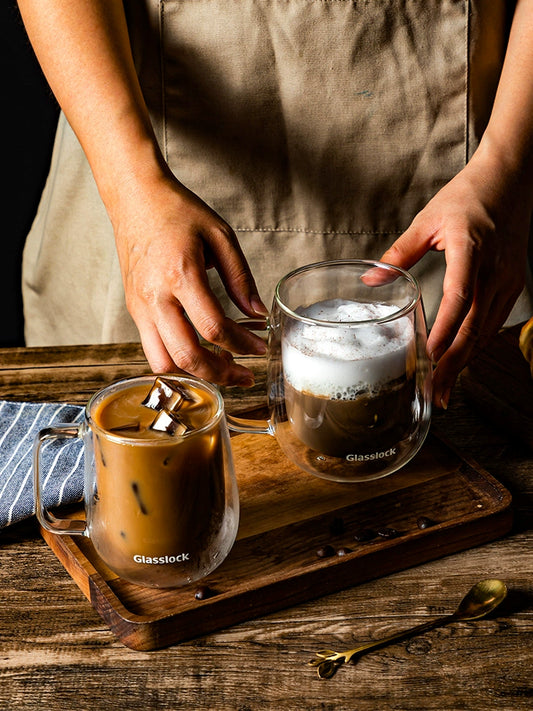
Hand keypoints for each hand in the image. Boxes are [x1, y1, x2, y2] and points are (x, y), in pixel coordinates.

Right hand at [112, 172, 267, 385]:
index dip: (242, 345)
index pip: (214, 328)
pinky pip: (152, 349)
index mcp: (181, 275)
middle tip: (244, 375)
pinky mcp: (134, 310)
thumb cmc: (178, 212)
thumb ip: (241, 278)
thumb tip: (257, 313)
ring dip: (195, 373)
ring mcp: (140, 306)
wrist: (135, 198)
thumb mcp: (220, 236)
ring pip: (164, 362)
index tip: (260, 349)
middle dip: (221, 374)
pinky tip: (198, 352)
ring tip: (220, 366)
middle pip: (187, 355)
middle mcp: (155, 297)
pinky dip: (176, 360)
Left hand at [380, 154, 530, 407]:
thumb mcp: (427, 220)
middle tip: (433, 393)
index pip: (458, 303)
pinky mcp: (512, 284)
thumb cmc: (469, 195)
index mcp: (471, 253)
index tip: (425, 361)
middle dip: (452, 365)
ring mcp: (508, 280)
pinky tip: (461, 359)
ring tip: (444, 386)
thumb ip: (399, 253)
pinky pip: (494, 322)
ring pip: (486, 332)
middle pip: (474, 329)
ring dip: (464, 361)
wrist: (511, 179)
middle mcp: (495, 272)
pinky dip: (476, 344)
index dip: (443, 336)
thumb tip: (371, 279)